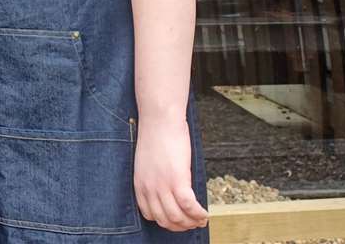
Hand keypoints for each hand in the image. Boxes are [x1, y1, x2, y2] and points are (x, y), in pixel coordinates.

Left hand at [133, 117, 207, 231]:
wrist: (159, 118)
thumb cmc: (156, 135)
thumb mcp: (148, 163)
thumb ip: (155, 179)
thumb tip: (168, 191)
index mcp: (140, 185)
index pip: (150, 215)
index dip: (166, 222)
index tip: (177, 221)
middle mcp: (149, 189)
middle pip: (165, 220)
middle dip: (180, 226)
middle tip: (192, 223)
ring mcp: (162, 186)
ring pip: (178, 217)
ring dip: (191, 223)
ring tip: (200, 220)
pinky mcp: (177, 180)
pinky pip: (189, 207)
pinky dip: (199, 214)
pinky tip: (205, 214)